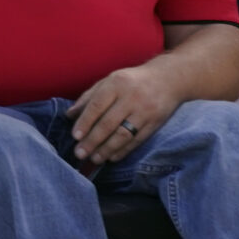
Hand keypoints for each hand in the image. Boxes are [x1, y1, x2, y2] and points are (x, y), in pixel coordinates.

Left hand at [68, 62, 184, 165]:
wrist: (168, 79)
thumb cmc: (132, 81)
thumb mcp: (109, 81)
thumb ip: (89, 97)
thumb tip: (69, 115)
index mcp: (116, 84)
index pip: (97, 105)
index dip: (85, 122)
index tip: (75, 136)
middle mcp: (131, 98)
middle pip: (109, 123)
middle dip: (93, 140)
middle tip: (80, 153)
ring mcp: (145, 112)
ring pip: (123, 135)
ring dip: (107, 149)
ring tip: (94, 159)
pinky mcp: (155, 123)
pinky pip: (137, 140)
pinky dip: (123, 151)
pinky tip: (112, 157)